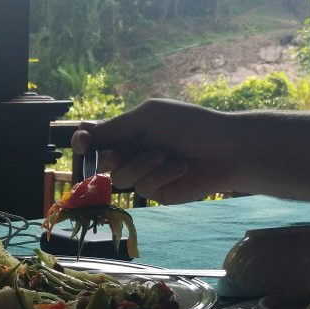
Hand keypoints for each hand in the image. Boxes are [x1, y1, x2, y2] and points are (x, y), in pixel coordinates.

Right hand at [71, 100, 234, 203]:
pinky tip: (180, 167)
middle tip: (113, 156)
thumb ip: (116, 126)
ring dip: (141, 165)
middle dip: (106, 159)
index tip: (83, 142)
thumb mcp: (150, 116)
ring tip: (164, 155)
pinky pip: (144, 188)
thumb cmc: (190, 125)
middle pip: (101, 163)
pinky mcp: (157, 192)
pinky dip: (161, 175)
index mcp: (129, 131)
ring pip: (121, 178)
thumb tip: (83, 131)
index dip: (84, 142)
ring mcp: (144, 174)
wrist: (226, 148)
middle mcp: (133, 153)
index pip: (96, 139)